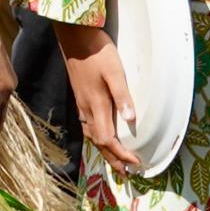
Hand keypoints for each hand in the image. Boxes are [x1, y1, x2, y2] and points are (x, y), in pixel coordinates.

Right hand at [53, 16, 137, 156]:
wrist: (74, 37)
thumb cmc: (97, 52)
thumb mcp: (114, 71)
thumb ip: (122, 95)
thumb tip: (132, 120)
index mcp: (96, 105)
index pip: (107, 140)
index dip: (121, 154)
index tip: (135, 163)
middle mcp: (87, 109)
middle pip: (98, 142)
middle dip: (112, 159)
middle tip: (125, 174)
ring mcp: (81, 103)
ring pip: (91, 135)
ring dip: (104, 151)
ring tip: (114, 160)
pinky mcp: (80, 97)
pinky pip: (88, 126)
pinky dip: (96, 138)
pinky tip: (100, 136)